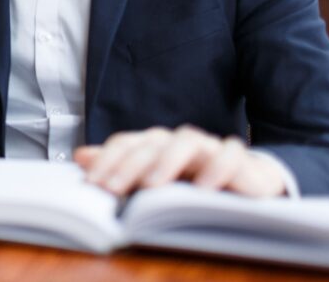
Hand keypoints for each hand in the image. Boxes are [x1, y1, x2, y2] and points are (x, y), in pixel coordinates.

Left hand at [74, 125, 285, 196]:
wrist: (247, 181)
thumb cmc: (193, 180)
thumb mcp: (152, 177)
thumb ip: (119, 166)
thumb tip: (80, 156)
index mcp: (155, 143)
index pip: (126, 143)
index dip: (107, 161)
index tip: (92, 184)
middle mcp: (178, 140)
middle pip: (150, 143)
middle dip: (128, 166)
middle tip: (113, 189)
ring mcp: (208, 147)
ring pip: (187, 140)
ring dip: (167, 161)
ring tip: (152, 186)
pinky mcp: (239, 159)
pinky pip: (230, 155)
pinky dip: (218, 167)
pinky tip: (204, 188)